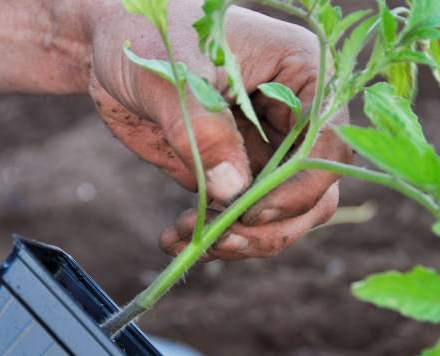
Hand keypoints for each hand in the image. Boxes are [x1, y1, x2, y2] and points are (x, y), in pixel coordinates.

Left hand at [89, 0, 350, 260]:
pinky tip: (175, 239)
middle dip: (270, 225)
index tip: (253, 211)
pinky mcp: (234, 172)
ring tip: (185, 238)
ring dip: (242, 239)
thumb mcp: (173, 71)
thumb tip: (233, 190)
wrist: (112, 46)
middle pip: (314, 191)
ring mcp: (265, 149)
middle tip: (220, 238)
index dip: (301, 186)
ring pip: (282, 214)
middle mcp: (292, 118)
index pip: (328, 143)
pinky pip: (240, 216)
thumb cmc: (148, 32)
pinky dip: (215, 236)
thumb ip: (204, 127)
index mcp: (301, 74)